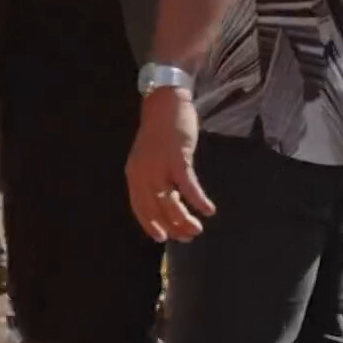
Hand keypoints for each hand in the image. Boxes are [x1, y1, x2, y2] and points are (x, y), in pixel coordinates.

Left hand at [126, 88, 214, 242]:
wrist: (165, 103)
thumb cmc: (160, 132)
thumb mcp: (149, 159)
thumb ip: (154, 180)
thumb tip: (168, 203)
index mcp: (134, 175)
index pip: (140, 208)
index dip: (150, 226)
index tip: (162, 238)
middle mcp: (143, 174)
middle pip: (156, 210)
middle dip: (172, 227)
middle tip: (187, 237)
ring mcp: (159, 167)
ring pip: (171, 203)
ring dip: (185, 220)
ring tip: (198, 229)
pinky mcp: (177, 159)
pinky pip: (188, 187)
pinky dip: (198, 200)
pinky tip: (208, 210)